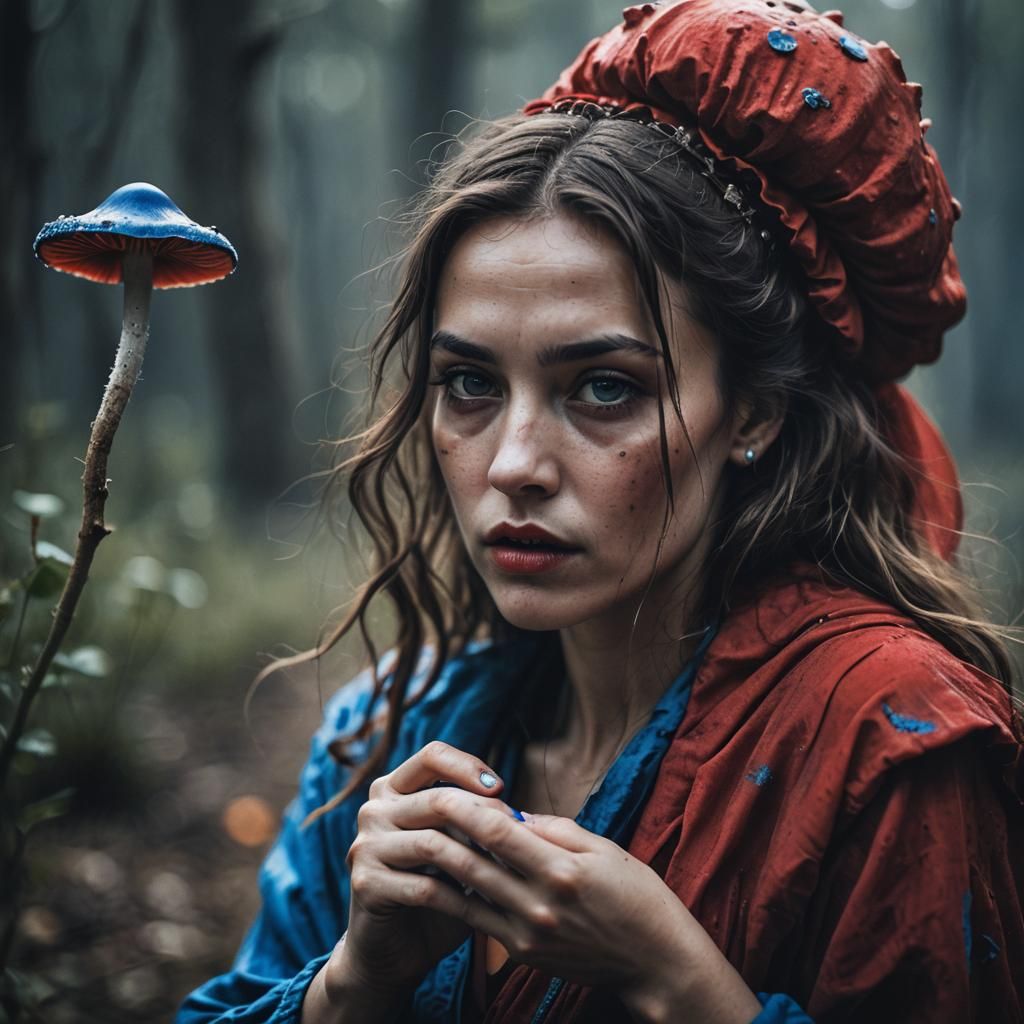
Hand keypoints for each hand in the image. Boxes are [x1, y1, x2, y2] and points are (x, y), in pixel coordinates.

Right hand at [336, 740, 507, 996]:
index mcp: (393, 789)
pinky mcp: (365, 884)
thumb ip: (475, 823)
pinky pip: (422, 886)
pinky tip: (484, 908)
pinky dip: (459, 898)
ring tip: (507, 873)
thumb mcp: (456, 846)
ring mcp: (365, 845)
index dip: (468, 766)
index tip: (501, 787)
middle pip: (437, 800)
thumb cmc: (435, 889)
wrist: (394, 948)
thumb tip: (524, 816)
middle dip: (484, 817)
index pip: (432, 756)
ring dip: (475, 859)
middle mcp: (373, 810)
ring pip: (432, 842)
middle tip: (517, 837)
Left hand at [376, 792, 762, 1020]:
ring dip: (442, 863)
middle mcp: (540, 905)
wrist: (655, 961)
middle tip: (420, 808)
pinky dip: (458, 894)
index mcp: (562, 870)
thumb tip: (513, 812)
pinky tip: (444, 874)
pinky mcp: (522, 953)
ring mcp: (527, 934)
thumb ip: (554, 829)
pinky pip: (478, 919)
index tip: (445, 788)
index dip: (467, 807)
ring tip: (422, 837)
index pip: (499, 832)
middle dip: (444, 830)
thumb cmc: (637, 896)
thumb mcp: (603, 850)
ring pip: (469, 891)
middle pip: (475, 860)